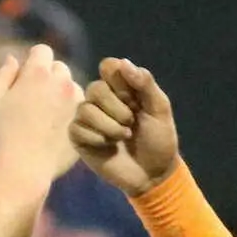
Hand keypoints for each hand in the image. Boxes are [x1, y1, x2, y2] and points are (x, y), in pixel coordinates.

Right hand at [0, 44, 82, 181]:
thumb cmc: (4, 134)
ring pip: (71, 86)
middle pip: (59, 67)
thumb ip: (3, 75)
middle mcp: (62, 81)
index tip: (25, 79)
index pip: (42, 51)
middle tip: (34, 99)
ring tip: (46, 116)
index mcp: (38, 73)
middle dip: (48, 77)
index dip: (32, 62)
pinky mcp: (85, 118)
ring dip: (61, 93)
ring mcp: (77, 100)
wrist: (26, 167)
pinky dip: (71, 111)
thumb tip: (13, 58)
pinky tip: (57, 127)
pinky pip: (80, 106)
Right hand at [69, 58, 178, 195]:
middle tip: (131, 124)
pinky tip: (108, 147)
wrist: (153, 174)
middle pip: (95, 88)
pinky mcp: (79, 137)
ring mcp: (88, 118)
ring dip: (109, 127)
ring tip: (123, 137)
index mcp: (121, 87)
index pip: (108, 66)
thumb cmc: (159, 139)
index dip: (120, 81)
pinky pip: (77, 128)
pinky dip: (97, 139)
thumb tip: (123, 62)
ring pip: (85, 109)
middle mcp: (101, 99)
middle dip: (118, 109)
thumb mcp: (159, 109)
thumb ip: (145, 83)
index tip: (134, 99)